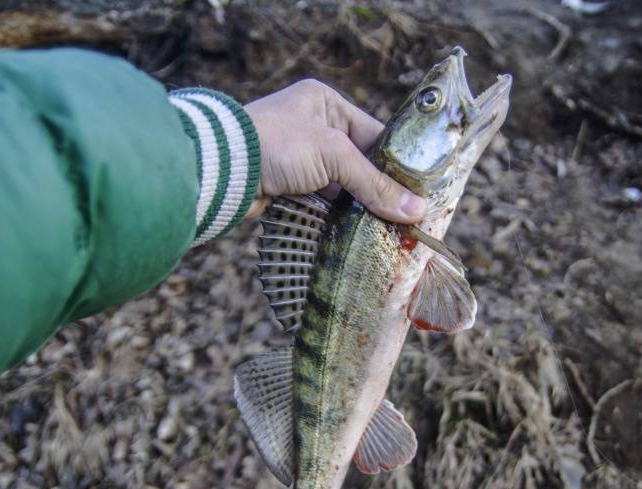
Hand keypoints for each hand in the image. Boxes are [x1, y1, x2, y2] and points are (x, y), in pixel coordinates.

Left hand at [244, 79, 426, 223]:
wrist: (221, 171)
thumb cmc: (276, 144)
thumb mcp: (333, 156)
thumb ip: (374, 183)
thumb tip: (415, 211)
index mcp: (325, 104)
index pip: (374, 134)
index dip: (397, 164)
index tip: (420, 191)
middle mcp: (313, 127)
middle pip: (360, 163)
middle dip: (380, 190)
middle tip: (408, 215)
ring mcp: (300, 159)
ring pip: (343, 186)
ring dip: (361, 207)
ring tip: (390, 229)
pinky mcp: (288, 187)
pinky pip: (323, 203)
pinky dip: (339, 217)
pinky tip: (359, 232)